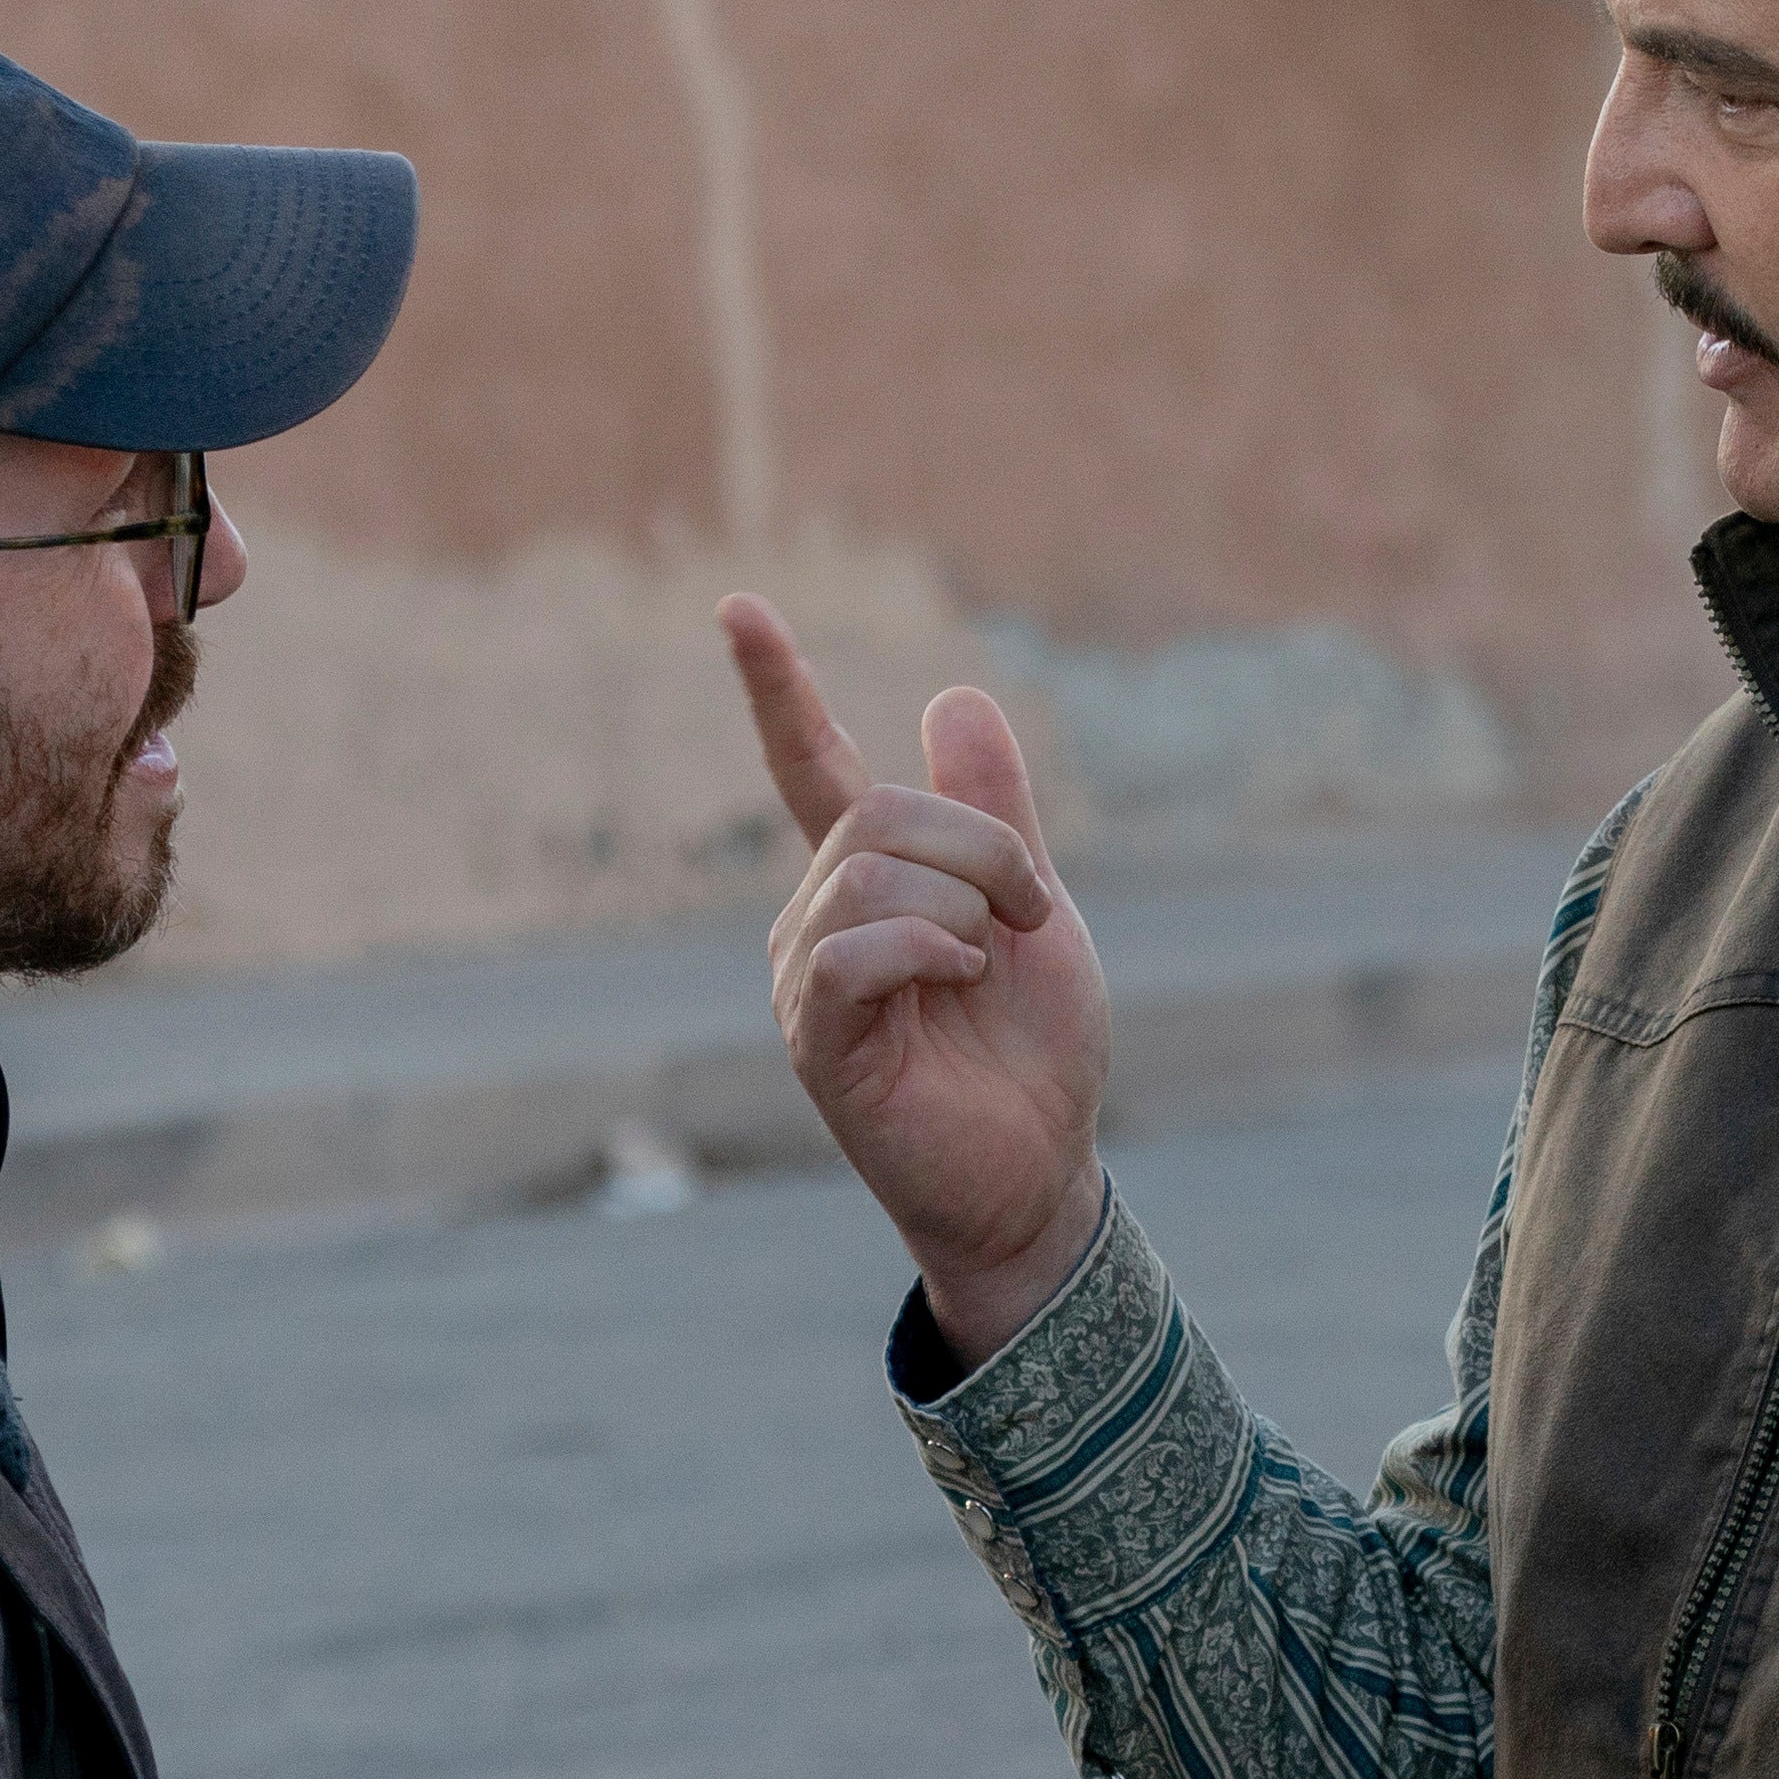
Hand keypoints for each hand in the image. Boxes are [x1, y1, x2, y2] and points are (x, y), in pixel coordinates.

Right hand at [719, 596, 1108, 1368]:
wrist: (1039, 1170)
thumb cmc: (1030, 1050)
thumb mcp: (1030, 905)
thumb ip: (994, 811)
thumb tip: (954, 693)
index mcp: (867, 880)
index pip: (810, 765)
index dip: (776, 688)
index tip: (739, 608)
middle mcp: (819, 918)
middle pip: (879, 813)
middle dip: (982, 848)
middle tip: (1031, 915)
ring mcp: (810, 979)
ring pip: (872, 874)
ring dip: (966, 908)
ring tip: (989, 969)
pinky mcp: (819, 1040)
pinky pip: (854, 948)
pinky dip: (928, 951)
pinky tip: (959, 986)